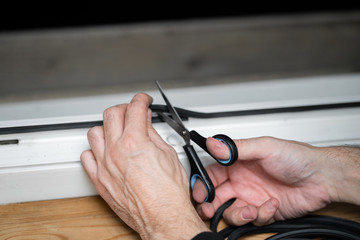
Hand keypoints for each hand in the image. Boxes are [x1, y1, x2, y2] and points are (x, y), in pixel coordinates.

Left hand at [81, 93, 208, 239]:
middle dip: (124, 108)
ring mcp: (105, 165)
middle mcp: (116, 151)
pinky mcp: (99, 180)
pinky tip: (105, 152)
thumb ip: (153, 134)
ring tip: (118, 132)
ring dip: (107, 128)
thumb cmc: (168, 193)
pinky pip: (87, 157)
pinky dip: (95, 150)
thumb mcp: (168, 155)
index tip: (143, 101)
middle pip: (111, 114)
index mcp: (135, 142)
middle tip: (132, 113)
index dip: (141, 99)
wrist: (163, 217)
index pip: (135, 108)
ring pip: (95, 132)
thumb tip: (146, 123)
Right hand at [193, 136, 333, 225]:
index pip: (212, 174)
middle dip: (210, 204)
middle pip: (216, 196)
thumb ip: (237, 148)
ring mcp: (252, 197)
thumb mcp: (264, 148)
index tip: (199, 193)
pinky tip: (271, 204)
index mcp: (239, 164)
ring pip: (231, 212)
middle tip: (209, 208)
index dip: (202, 184)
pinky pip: (254, 220)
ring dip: (238, 213)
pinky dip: (261, 215)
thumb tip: (214, 143)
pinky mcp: (264, 212)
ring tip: (250, 209)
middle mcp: (242, 181)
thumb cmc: (296, 158)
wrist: (322, 178)